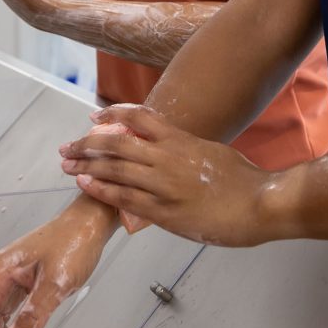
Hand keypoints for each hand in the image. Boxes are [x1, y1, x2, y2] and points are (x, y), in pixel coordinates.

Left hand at [60, 105, 269, 246]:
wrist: (260, 203)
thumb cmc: (243, 179)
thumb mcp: (212, 151)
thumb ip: (186, 148)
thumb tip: (170, 147)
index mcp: (180, 139)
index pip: (138, 117)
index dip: (112, 115)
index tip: (94, 118)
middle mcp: (167, 158)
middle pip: (116, 143)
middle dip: (87, 144)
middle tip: (67, 147)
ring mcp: (164, 185)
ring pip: (114, 170)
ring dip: (86, 166)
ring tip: (67, 166)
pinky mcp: (165, 212)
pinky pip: (124, 199)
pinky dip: (101, 190)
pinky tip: (85, 186)